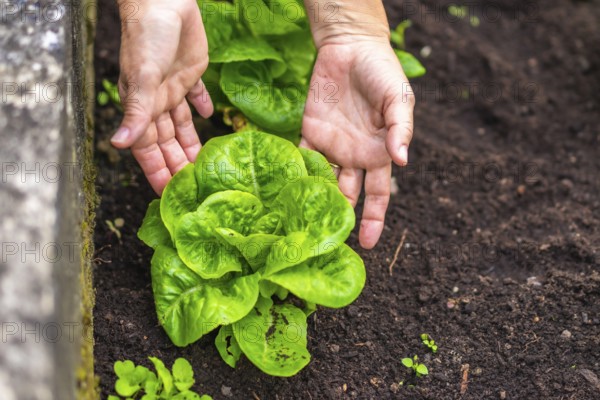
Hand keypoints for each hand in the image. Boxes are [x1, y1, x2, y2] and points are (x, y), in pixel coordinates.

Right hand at [111, 0, 212, 193]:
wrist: (164, 1)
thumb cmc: (147, 38)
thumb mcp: (143, 78)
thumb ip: (136, 113)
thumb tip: (118, 145)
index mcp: (143, 106)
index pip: (148, 148)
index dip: (157, 171)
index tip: (166, 195)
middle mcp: (157, 101)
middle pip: (168, 142)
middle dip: (177, 165)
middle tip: (192, 189)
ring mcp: (174, 88)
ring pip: (183, 125)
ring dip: (192, 144)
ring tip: (204, 166)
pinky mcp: (191, 72)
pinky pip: (197, 96)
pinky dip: (203, 108)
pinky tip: (210, 118)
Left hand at [300, 40, 414, 248]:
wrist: (351, 46)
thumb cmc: (381, 72)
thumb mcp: (398, 99)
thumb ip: (401, 129)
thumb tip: (403, 161)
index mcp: (378, 153)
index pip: (377, 195)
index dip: (374, 220)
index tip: (368, 245)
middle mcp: (355, 156)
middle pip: (348, 196)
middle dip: (340, 220)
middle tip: (329, 245)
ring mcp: (331, 146)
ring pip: (323, 183)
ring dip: (315, 202)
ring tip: (305, 226)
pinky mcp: (309, 132)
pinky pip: (301, 158)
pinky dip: (295, 175)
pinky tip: (287, 195)